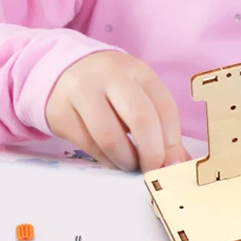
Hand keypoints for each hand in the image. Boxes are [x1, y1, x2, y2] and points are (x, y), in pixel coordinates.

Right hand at [45, 51, 189, 172]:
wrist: (65, 70)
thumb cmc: (111, 88)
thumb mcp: (138, 94)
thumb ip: (160, 125)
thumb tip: (178, 164)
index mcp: (137, 70)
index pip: (164, 108)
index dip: (172, 142)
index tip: (172, 164)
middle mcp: (109, 76)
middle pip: (141, 118)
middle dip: (151, 154)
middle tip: (152, 170)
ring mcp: (82, 91)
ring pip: (110, 138)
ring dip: (125, 161)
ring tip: (129, 163)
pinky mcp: (61, 112)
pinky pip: (89, 146)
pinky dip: (106, 160)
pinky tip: (111, 157)